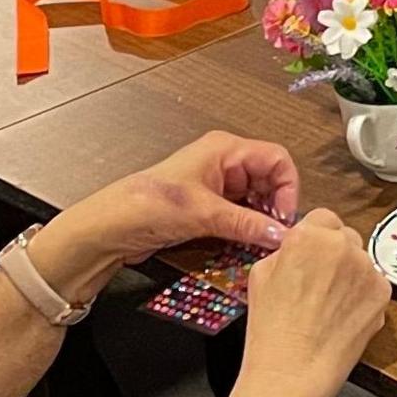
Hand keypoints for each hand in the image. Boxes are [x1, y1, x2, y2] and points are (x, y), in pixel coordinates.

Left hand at [34, 132, 299, 299]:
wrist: (108, 229)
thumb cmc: (149, 205)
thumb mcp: (203, 214)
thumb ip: (247, 224)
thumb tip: (282, 236)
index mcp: (225, 149)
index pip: (277, 159)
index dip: (287, 188)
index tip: (285, 220)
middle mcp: (224, 164)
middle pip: (270, 181)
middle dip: (276, 208)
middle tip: (276, 237)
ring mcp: (217, 188)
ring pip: (256, 202)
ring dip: (261, 223)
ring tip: (263, 245)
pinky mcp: (208, 210)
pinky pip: (240, 217)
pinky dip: (247, 231)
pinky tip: (247, 247)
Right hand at [239, 203, 391, 396]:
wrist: (293, 371)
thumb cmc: (270, 328)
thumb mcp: (260, 274)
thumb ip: (286, 250)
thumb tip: (299, 247)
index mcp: (310, 236)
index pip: (322, 218)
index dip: (314, 237)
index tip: (309, 255)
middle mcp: (344, 246)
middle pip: (345, 237)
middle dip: (334, 253)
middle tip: (318, 282)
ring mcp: (367, 270)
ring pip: (361, 261)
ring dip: (350, 274)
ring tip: (328, 305)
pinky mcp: (383, 293)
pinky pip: (373, 284)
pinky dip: (362, 296)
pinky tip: (342, 316)